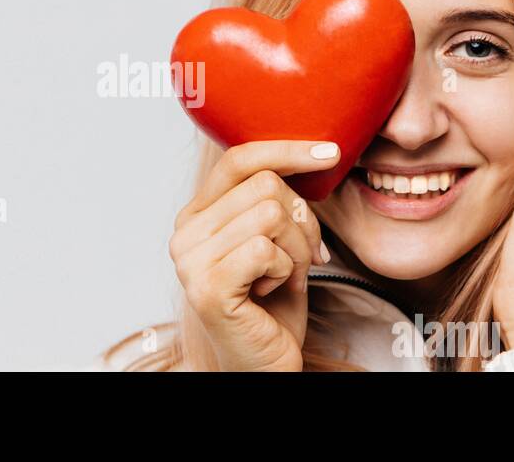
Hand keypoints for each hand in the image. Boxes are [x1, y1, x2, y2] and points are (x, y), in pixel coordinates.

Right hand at [170, 140, 338, 370]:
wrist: (265, 363)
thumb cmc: (274, 306)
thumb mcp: (277, 241)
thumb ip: (275, 200)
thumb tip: (314, 154)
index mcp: (196, 215)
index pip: (239, 160)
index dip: (286, 150)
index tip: (329, 153)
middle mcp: (184, 233)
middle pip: (265, 185)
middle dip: (301, 221)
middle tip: (301, 258)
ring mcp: (190, 260)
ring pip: (272, 214)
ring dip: (296, 250)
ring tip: (284, 277)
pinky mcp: (207, 287)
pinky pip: (267, 250)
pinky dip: (286, 271)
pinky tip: (271, 291)